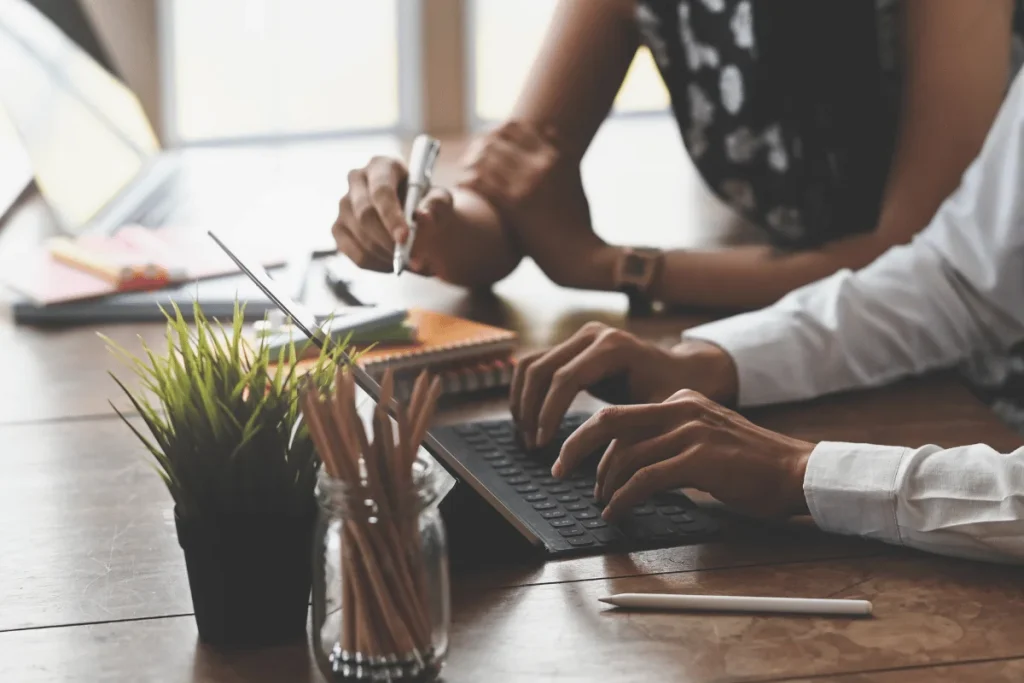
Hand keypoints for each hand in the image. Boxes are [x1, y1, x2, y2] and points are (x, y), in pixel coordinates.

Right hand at [333, 156, 453, 274]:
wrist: (416, 218)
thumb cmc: (427, 203)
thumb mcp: (440, 200)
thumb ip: (435, 205)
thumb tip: (421, 216)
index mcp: (382, 165)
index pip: (380, 191)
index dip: (391, 216)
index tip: (404, 238)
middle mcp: (357, 180)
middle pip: (365, 215)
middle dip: (388, 241)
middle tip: (411, 258)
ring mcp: (344, 204)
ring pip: (360, 237)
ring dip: (386, 255)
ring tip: (408, 261)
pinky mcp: (339, 228)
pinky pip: (354, 254)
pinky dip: (376, 264)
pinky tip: (392, 262)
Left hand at [460, 121, 609, 288]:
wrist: (579, 254)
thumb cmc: (578, 223)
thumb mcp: (575, 180)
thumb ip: (563, 154)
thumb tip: (550, 129)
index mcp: (554, 156)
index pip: (514, 128)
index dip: (494, 134)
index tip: (484, 145)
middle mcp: (541, 164)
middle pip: (496, 140)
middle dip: (477, 148)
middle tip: (467, 160)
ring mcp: (528, 182)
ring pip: (485, 159)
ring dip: (469, 164)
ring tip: (463, 174)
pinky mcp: (516, 204)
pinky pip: (481, 182)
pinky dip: (467, 182)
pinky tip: (462, 188)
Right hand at [509, 322, 737, 447]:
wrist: (681, 371)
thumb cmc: (673, 396)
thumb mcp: (659, 413)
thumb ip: (632, 430)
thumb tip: (603, 464)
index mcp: (614, 347)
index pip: (565, 378)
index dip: (549, 414)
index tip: (542, 445)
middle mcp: (593, 334)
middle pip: (541, 369)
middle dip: (530, 410)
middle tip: (531, 446)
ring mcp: (579, 336)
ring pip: (530, 365)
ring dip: (521, 401)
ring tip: (526, 437)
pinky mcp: (571, 345)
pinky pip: (535, 365)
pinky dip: (525, 393)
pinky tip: (529, 421)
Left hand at [552, 389, 814, 520]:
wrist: (797, 473)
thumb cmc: (751, 466)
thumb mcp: (705, 439)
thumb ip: (669, 441)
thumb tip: (626, 466)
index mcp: (680, 400)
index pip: (620, 416)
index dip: (590, 440)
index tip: (571, 459)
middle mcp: (682, 409)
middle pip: (610, 423)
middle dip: (576, 449)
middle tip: (559, 472)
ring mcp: (691, 432)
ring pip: (626, 455)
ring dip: (604, 484)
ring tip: (601, 505)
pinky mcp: (700, 459)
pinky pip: (645, 479)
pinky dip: (623, 498)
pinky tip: (617, 512)